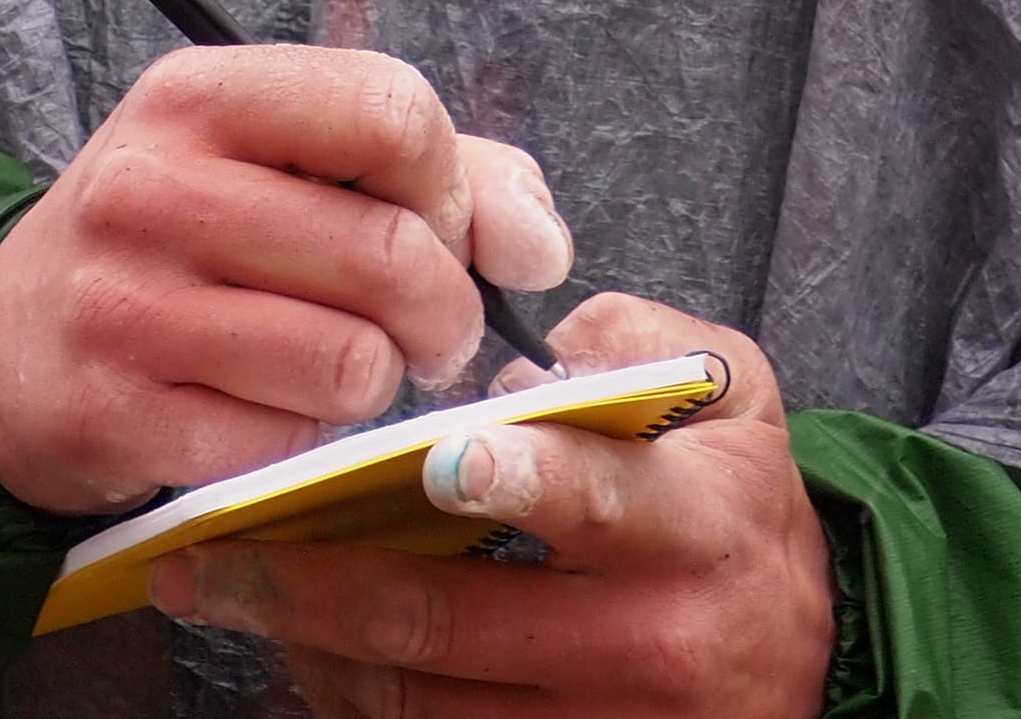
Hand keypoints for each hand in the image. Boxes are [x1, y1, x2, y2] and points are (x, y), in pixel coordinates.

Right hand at [0, 44, 574, 514]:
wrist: (14, 340)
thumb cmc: (192, 238)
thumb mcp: (292, 161)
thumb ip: (451, 177)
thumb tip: (539, 252)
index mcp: (202, 94)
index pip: (391, 110)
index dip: (450, 183)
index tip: (440, 224)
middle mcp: (151, 185)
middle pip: (390, 250)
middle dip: (445, 310)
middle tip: (429, 332)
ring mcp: (122, 303)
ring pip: (351, 361)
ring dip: (375, 382)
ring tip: (343, 367)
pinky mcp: (113, 414)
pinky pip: (283, 444)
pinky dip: (301, 441)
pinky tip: (267, 411)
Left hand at [152, 291, 834, 718]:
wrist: (806, 651)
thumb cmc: (738, 501)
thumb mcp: (732, 392)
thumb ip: (635, 339)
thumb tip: (519, 353)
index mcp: (697, 522)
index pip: (598, 498)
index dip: (519, 477)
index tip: (437, 458)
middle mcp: (655, 637)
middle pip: (459, 619)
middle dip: (319, 581)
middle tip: (214, 549)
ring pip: (426, 699)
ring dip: (313, 647)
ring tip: (229, 592)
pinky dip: (359, 703)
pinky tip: (303, 656)